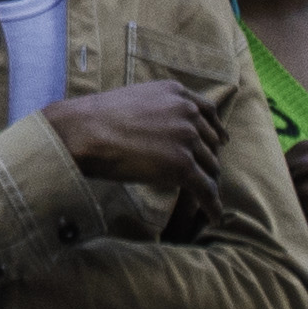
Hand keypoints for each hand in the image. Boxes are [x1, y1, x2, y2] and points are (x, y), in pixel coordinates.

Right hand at [51, 77, 212, 192]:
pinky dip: (212, 204)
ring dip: (209, 182)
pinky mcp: (182, 165)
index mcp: (176, 93)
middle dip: (208, 159)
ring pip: (210, 166)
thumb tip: (162, 131)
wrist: (85, 131)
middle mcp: (187, 112)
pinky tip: (214, 215)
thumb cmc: (98, 118)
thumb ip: (158, 109)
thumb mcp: (136, 100)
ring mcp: (186, 138)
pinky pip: (205, 188)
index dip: (216, 130)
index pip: (207, 112)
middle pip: (210, 142)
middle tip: (205, 175)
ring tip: (208, 198)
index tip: (221, 142)